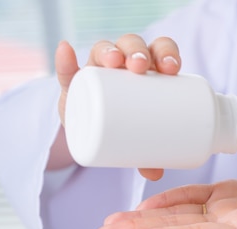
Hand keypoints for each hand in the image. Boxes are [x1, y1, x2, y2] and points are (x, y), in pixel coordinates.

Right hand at [49, 35, 180, 178]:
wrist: (94, 129)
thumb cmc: (127, 128)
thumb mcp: (139, 138)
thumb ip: (148, 154)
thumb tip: (155, 174)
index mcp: (146, 70)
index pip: (158, 50)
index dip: (166, 52)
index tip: (172, 68)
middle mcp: (122, 63)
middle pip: (132, 46)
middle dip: (138, 51)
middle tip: (141, 67)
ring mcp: (96, 71)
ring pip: (104, 50)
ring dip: (110, 50)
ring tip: (115, 62)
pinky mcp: (73, 84)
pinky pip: (67, 68)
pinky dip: (64, 60)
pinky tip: (65, 50)